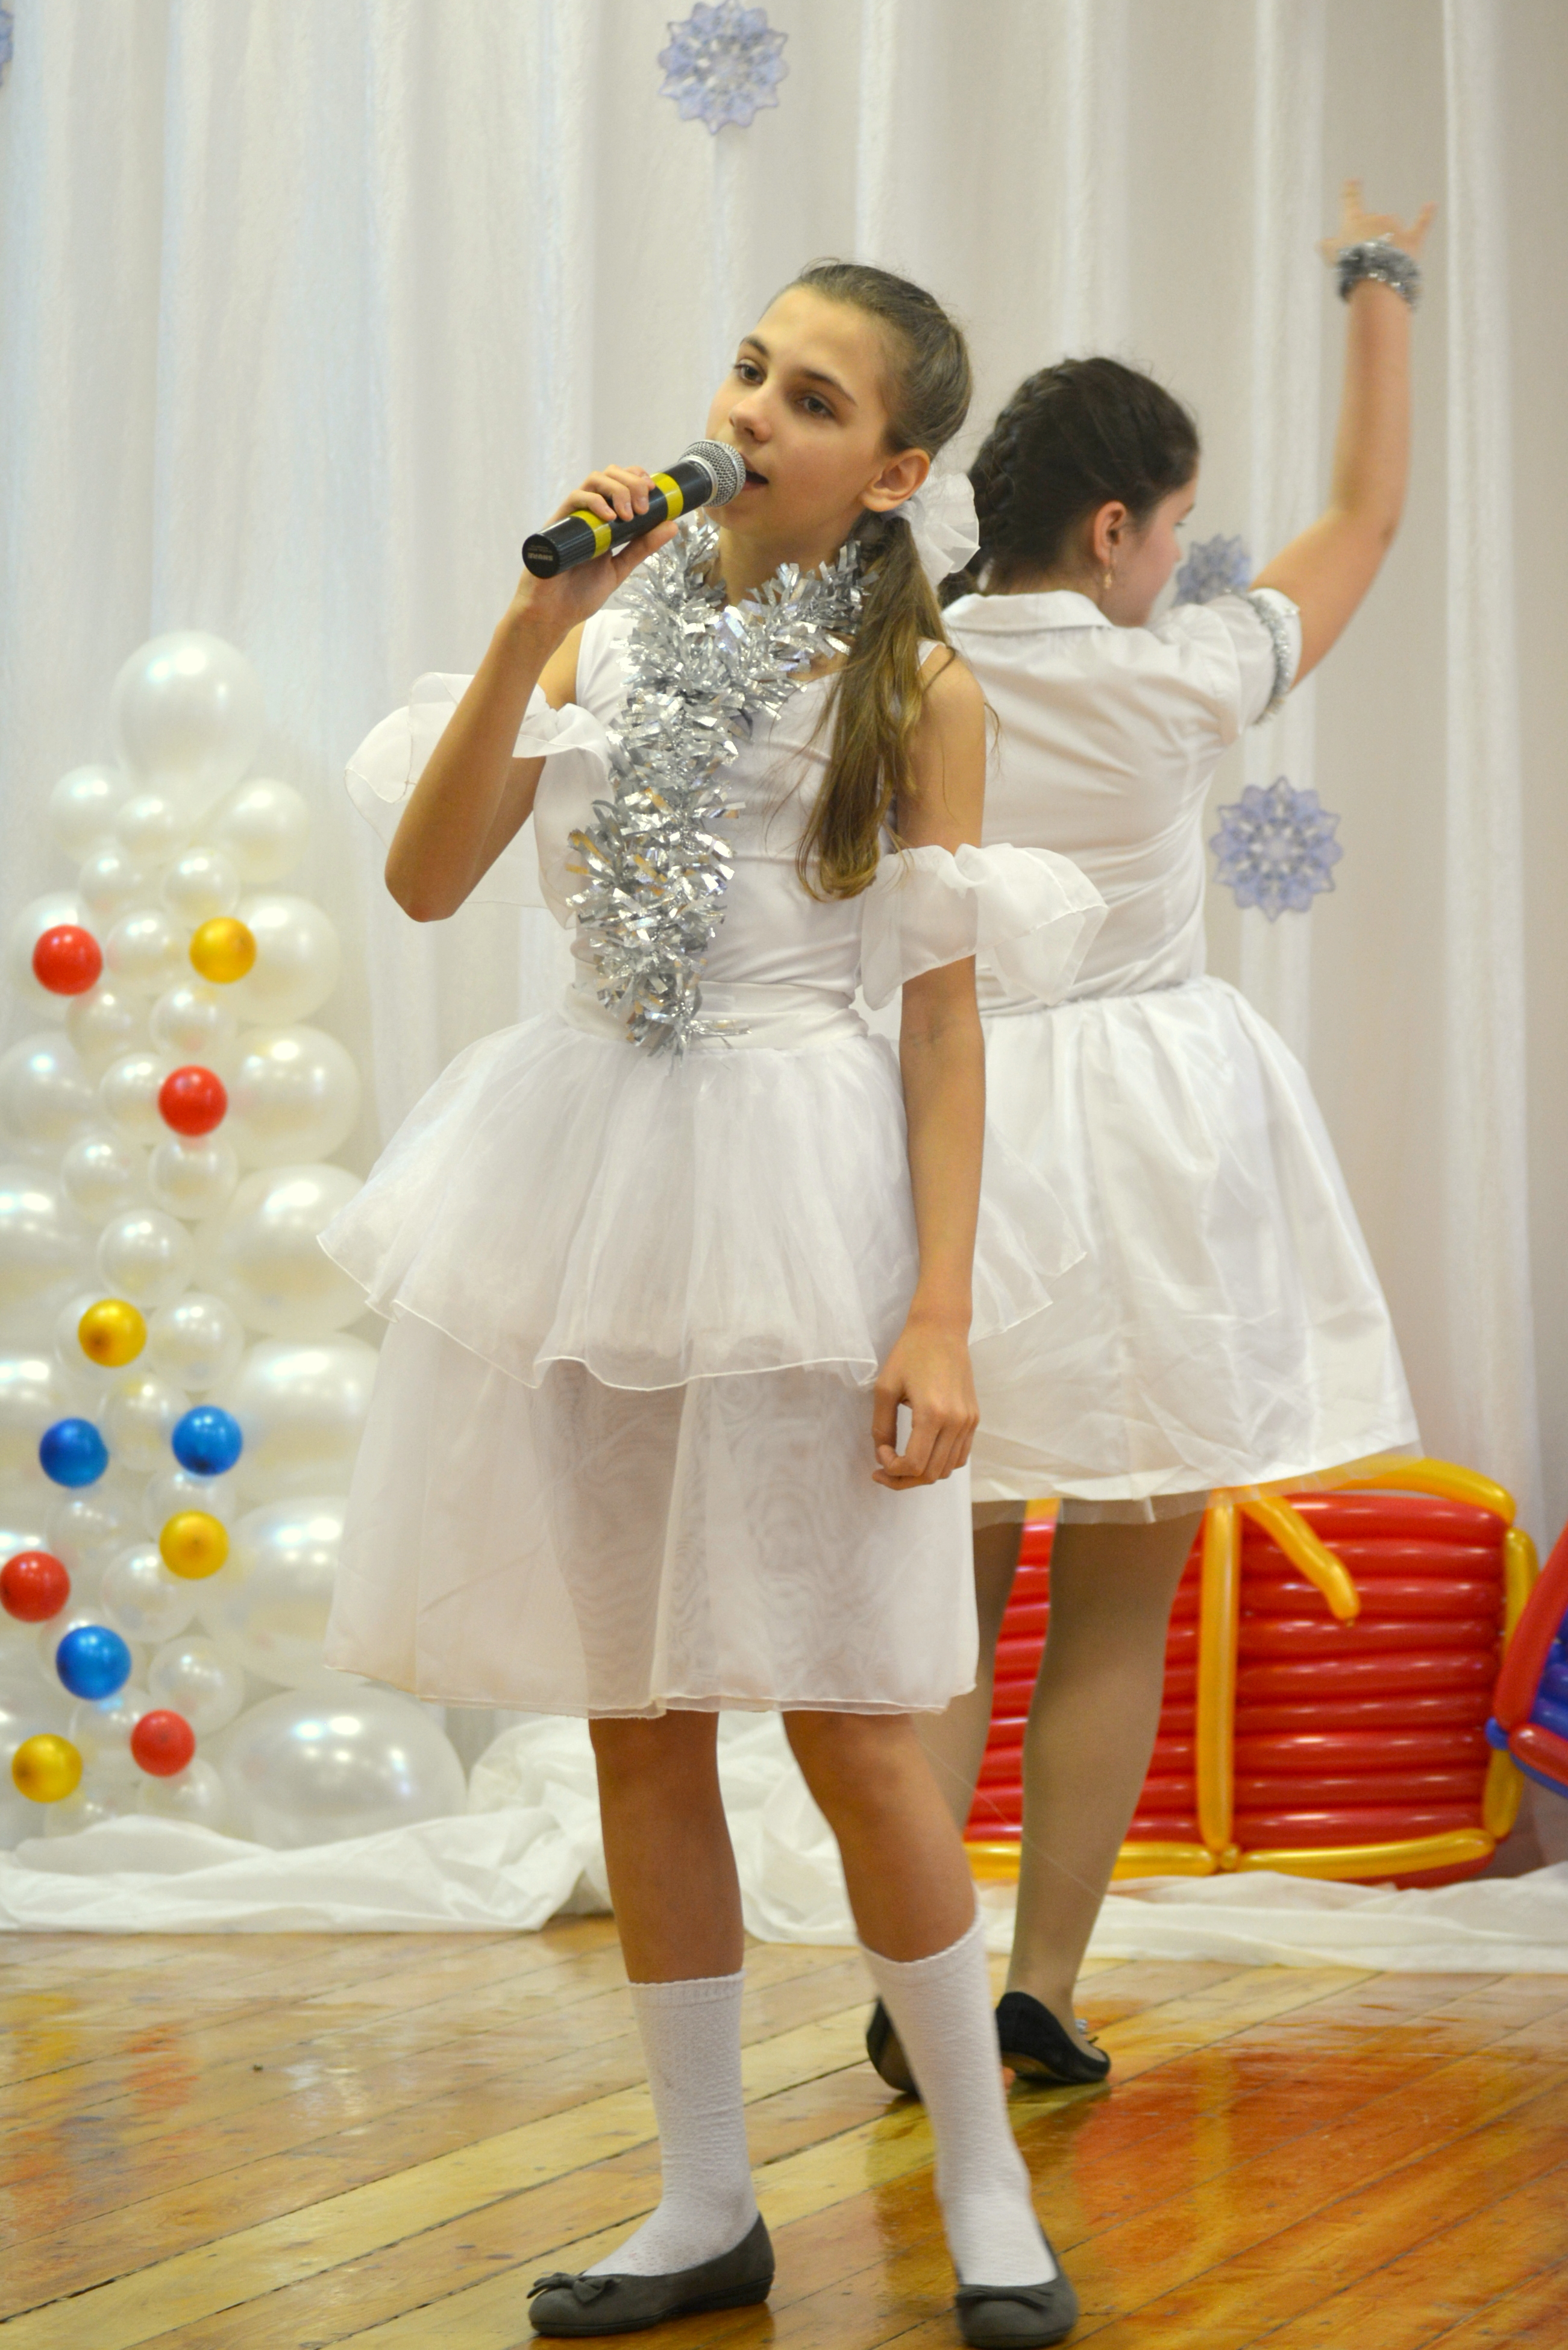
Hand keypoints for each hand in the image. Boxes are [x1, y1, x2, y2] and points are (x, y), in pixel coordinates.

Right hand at [509, 465, 678, 635]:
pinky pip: (575, 499)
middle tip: (643, 507)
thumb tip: (672, 525)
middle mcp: (587, 513)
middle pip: (609, 474)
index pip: (619, 482)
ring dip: (617, 489)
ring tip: (629, 514)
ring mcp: (572, 517)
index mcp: (603, 520)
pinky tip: (609, 518)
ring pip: (593, 481)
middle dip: (631, 482)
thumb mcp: (620, 568)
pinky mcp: (557, 525)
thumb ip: (642, 547)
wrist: (552, 615)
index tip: (653, 490)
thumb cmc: (580, 594)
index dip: (637, 477)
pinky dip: (595, 503)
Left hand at [871, 1315, 978, 1489]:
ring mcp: (969, 1422)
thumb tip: (883, 1455)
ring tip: (901, 1464)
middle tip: (883, 1470)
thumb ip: (881, 1426)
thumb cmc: (910, 1353)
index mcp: (933, 1414)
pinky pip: (960, 1455)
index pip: (914, 1465)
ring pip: (947, 1469)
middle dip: (903, 1479)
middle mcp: (956, 1422)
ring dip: (922, 1474)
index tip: (880, 1452)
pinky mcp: (974, 1418)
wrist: (942, 1330)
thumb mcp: (885, 1388)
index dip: (891, 1468)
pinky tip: (922, 1453)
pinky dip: (940, 1462)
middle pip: (931, 1474)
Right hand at [1319, 177, 1435, 262]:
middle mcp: (1376, 218)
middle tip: (1363, 262)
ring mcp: (1394, 227)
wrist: (1373, 276)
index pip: (1351, 202)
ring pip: (1391, 230)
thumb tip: (1322, 242)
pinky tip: (1431, 204)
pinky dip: (1426, 214)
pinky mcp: (1412, 238)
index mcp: (1355, 220)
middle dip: (1369, 240)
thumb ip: (1328, 246)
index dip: (1351, 191)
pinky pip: (1421, 223)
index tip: (1353, 180)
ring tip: (1380, 265)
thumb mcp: (1332, 256)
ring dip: (1387, 243)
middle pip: (1372, 225)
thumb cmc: (1350, 266)